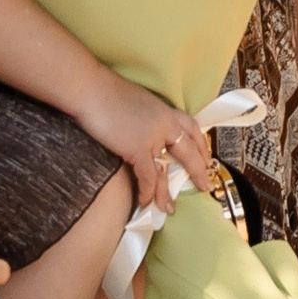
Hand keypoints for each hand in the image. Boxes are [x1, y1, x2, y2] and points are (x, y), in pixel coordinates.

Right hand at [81, 70, 219, 211]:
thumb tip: (139, 127)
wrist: (91, 89)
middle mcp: (164, 124)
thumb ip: (144, 116)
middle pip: (189, 151)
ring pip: (165, 171)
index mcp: (165, 110)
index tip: (206, 157)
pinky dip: (146, 192)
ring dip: (166, 193)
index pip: (191, 128)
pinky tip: (144, 202)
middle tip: (204, 187)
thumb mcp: (135, 101)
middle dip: (198, 171)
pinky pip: (147, 177)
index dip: (201, 145)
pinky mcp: (138, 148)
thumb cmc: (104, 91)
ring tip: (169, 209)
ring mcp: (153, 137)